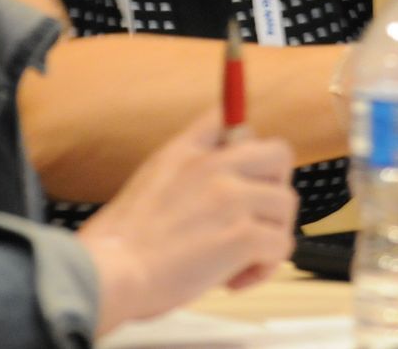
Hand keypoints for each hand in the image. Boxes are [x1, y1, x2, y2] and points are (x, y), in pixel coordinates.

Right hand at [78, 112, 296, 334]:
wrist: (111, 271)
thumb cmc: (121, 241)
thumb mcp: (149, 179)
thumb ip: (185, 166)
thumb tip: (218, 177)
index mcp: (187, 151)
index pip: (228, 116)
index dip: (243, 142)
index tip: (240, 170)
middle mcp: (214, 166)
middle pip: (278, 154)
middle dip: (275, 186)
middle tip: (255, 216)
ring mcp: (231, 198)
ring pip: (285, 206)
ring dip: (270, 235)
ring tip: (240, 260)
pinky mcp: (243, 235)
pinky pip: (281, 245)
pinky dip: (264, 268)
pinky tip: (233, 280)